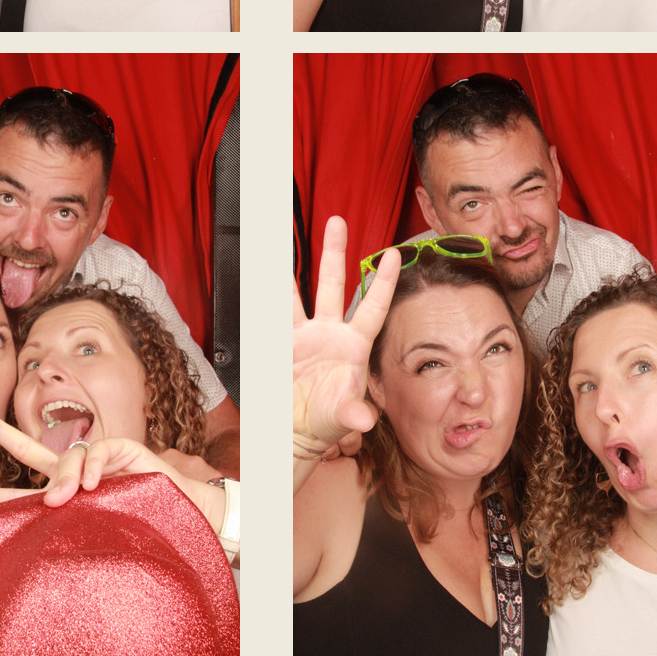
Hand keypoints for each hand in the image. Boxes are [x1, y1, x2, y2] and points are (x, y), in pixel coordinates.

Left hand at [0, 410, 224, 529]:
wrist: (180, 520)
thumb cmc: (135, 529)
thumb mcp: (90, 530)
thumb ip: (64, 521)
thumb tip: (43, 503)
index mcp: (64, 496)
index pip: (22, 491)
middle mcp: (76, 474)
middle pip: (32, 449)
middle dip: (2, 432)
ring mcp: (99, 460)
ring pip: (67, 457)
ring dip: (63, 478)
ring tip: (63, 499)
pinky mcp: (124, 449)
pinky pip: (99, 452)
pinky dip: (93, 468)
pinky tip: (93, 485)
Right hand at [292, 216, 399, 485]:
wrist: (297, 434)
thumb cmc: (328, 424)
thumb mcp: (344, 418)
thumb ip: (353, 413)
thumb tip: (364, 419)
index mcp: (354, 346)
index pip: (374, 306)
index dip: (384, 281)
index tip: (396, 253)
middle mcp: (331, 334)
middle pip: (334, 285)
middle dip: (335, 252)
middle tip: (336, 221)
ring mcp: (306, 337)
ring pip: (300, 292)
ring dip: (293, 266)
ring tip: (283, 237)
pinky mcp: (283, 345)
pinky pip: (274, 314)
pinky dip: (267, 295)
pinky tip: (261, 274)